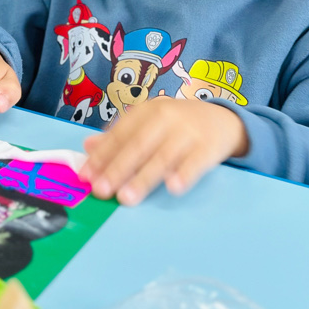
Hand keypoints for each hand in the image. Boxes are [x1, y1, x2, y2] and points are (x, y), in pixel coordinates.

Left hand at [79, 99, 248, 205]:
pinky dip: (184, 174)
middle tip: (101, 191)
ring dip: (143, 178)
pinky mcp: (209, 146)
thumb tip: (88, 147)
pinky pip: (195, 162)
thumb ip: (119, 136)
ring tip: (127, 197)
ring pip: (162, 157)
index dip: (101, 156)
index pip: (119, 134)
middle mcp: (165, 117)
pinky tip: (173, 188)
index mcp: (146, 111)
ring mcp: (188, 131)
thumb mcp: (148, 123)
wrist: (222, 119)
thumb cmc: (178, 125)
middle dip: (117, 169)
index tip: (86, 176)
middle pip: (137, 146)